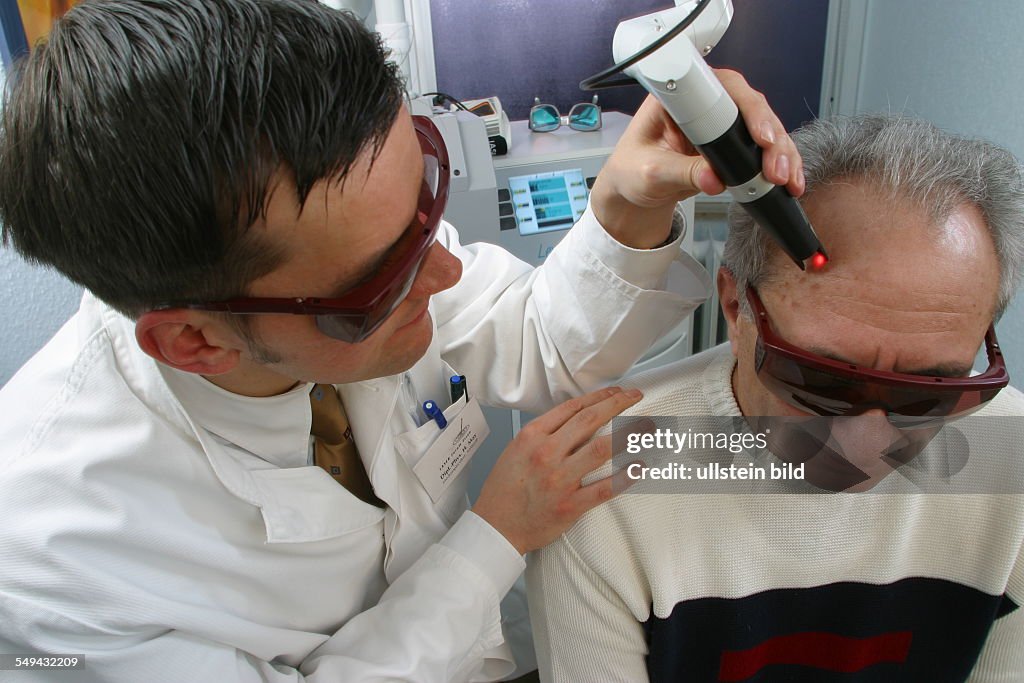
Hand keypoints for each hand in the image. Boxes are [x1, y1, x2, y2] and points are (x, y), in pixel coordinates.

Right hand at [472, 386, 642, 554]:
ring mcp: (559, 480)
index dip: (599, 396)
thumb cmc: (505, 489)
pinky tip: (640, 466)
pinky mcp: (570, 505)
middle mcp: (546, 454)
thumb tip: (575, 418)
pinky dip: (625, 477)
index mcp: (532, 436)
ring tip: (647, 427)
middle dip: (618, 404)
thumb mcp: (516, 449)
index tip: (616, 392)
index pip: (572, 408)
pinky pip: (604, 489)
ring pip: (601, 449)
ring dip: (629, 435)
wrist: (496, 526)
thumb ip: (543, 433)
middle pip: (590, 420)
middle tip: (636, 397)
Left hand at [590, 68, 805, 248]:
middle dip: (770, 136)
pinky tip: (789, 181)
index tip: (759, 136)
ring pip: (763, 127)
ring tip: (786, 179)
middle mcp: (702, 103)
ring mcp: (720, 123)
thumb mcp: (650, 172)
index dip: (745, 109)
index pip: (720, 89)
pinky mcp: (731, 144)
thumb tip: (714, 179)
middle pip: (749, 107)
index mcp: (676, 98)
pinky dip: (779, 164)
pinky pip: (762, 148)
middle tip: (775, 168)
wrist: (632, 189)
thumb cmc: (632, 170)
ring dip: (781, 152)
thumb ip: (680, 173)